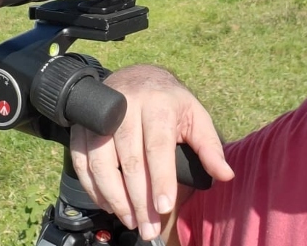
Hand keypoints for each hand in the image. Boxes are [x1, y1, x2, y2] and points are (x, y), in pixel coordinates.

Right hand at [69, 65, 233, 240]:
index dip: (160, 179)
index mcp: (158, 105)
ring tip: (130, 220)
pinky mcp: (82, 127)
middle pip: (130, 160)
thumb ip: (209, 146)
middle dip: (139, 199)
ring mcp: (100, 117)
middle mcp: (126, 108)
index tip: (164, 208)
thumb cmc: (170, 103)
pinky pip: (82, 161)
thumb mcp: (195, 116)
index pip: (158, 147)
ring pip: (101, 163)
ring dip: (114, 197)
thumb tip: (225, 175)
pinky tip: (109, 205)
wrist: (137, 78)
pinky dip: (93, 188)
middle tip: (148, 228)